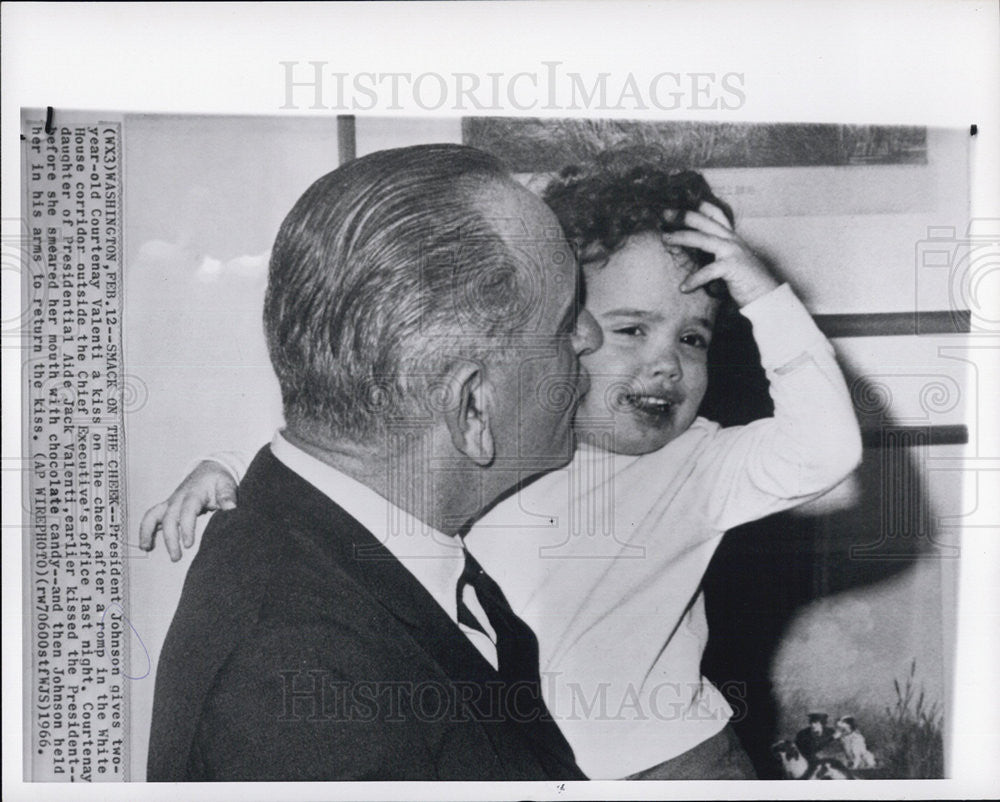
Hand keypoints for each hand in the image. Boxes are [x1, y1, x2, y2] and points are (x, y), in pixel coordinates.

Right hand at [138, 460, 237, 560]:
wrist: (209, 470)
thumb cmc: (218, 479)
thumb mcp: (226, 484)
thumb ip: (228, 496)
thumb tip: (231, 507)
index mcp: (194, 493)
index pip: (187, 511)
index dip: (186, 528)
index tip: (188, 544)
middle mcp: (178, 498)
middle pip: (169, 518)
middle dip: (170, 538)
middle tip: (176, 557)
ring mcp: (171, 502)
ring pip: (153, 515)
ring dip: (148, 531)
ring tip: (147, 548)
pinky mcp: (167, 507)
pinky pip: (151, 517)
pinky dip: (145, 529)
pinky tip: (146, 545)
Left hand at [663, 202, 778, 306]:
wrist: (767, 295)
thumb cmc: (747, 281)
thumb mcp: (732, 261)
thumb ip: (718, 254)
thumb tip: (698, 253)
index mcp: (732, 238)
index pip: (717, 215)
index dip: (702, 206)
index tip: (686, 201)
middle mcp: (732, 240)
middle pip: (705, 221)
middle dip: (684, 216)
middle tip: (665, 214)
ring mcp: (732, 251)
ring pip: (702, 239)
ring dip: (681, 237)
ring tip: (665, 239)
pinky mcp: (732, 266)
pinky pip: (708, 271)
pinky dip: (694, 279)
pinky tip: (683, 287)